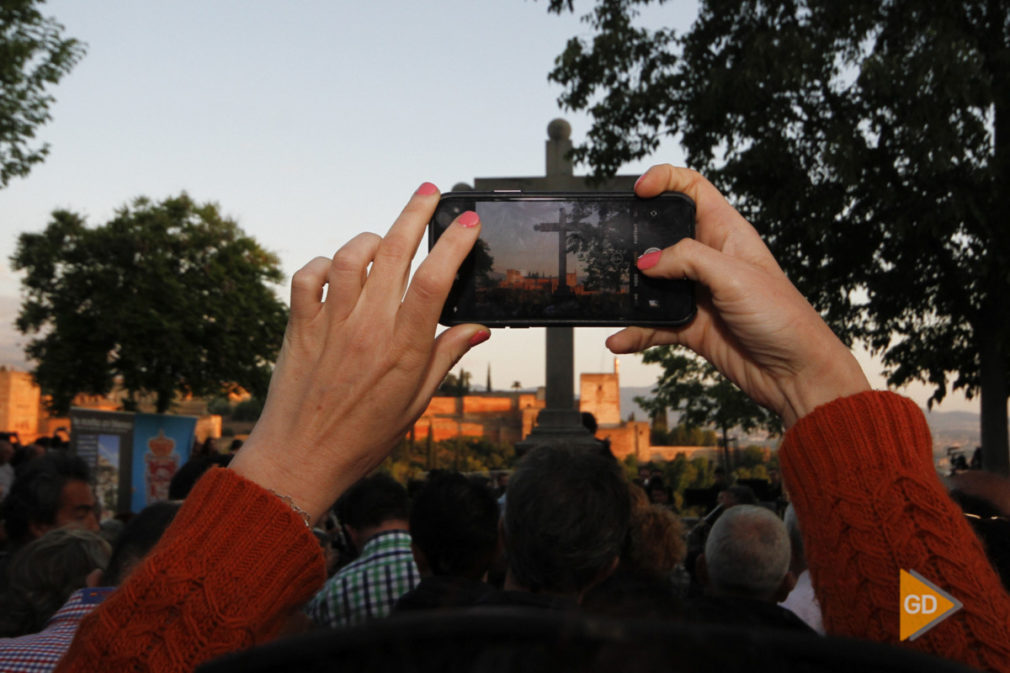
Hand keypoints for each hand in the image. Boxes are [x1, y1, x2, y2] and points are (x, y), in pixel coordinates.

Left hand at [230, 183, 488, 520]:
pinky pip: (308, 277)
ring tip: (386, 239)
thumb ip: (444, 357)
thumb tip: (477, 327)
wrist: (299, 461)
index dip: (454, 244)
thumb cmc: (363, 439)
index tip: (468, 221)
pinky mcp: (299, 326)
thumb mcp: (415, 403)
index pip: (434, 281)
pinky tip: (338, 270)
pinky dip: (324, 263)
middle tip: (430, 192)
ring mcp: (329, 325)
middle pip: (395, 253)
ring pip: (351, 256)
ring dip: (372, 238)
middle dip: (415, 213)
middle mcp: (367, 329)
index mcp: (403, 350)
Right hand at [606, 165, 868, 427]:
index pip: (692, 190)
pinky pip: (653, 324)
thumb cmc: (781, 316)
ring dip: (630, 290)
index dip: (665, 180)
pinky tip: (620, 339)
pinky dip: (636, 331)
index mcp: (726, 233)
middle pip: (663, 235)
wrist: (794, 373)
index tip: (639, 190)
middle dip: (636, 237)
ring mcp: (698, 293)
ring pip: (652, 283)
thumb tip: (646, 262)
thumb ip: (688, 259)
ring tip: (610, 294)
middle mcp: (709, 259)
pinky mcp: (691, 326)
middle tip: (611, 243)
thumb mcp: (734, 275)